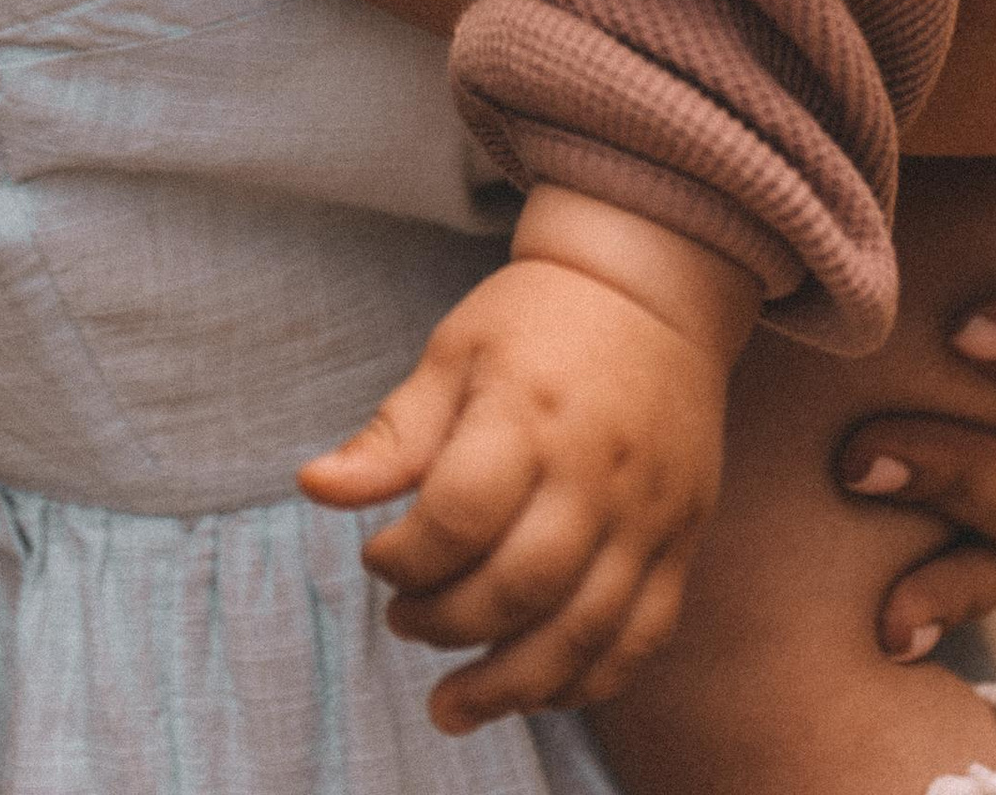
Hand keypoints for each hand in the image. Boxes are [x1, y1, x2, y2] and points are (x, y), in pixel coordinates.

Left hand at [298, 188, 751, 733]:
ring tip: (452, 704)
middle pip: (518, 586)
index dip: (404, 557)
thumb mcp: (454, 352)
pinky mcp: (681, 538)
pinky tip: (535, 690)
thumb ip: (392, 435)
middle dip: (445, 625)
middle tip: (404, 622)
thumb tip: (314, 488)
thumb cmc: (536, 320)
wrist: (651, 292)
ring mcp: (647, 512)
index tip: (377, 557)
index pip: (459, 516)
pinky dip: (587, 680)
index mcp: (528, 415)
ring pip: (582, 631)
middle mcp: (594, 471)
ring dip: (510, 685)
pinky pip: (641, 635)